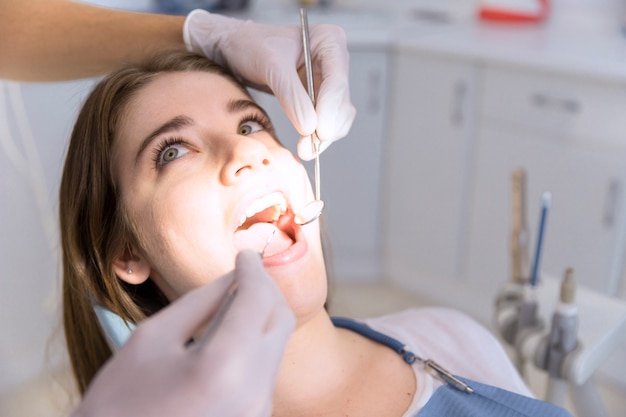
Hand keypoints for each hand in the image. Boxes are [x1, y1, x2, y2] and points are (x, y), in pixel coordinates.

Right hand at [72, 250, 293, 416]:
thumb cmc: (119, 402)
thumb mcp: (152, 338)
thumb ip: (201, 301)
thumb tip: (234, 277)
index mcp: (223, 367)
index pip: (257, 300)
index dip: (254, 270)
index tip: (245, 255)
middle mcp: (252, 392)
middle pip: (280, 320)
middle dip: (265, 289)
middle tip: (244, 272)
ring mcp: (257, 411)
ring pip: (276, 344)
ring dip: (261, 315)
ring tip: (234, 300)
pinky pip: (266, 368)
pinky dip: (255, 342)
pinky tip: (233, 333)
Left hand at [183, 9, 355, 159]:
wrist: (238, 49)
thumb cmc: (251, 46)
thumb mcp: (270, 67)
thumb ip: (291, 96)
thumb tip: (310, 128)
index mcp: (330, 41)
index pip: (337, 81)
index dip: (330, 109)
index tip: (321, 132)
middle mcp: (335, 60)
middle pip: (342, 102)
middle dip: (327, 127)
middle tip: (308, 148)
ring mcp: (329, 80)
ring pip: (338, 116)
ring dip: (324, 135)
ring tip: (304, 149)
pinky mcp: (320, 96)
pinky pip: (327, 120)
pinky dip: (317, 134)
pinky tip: (304, 142)